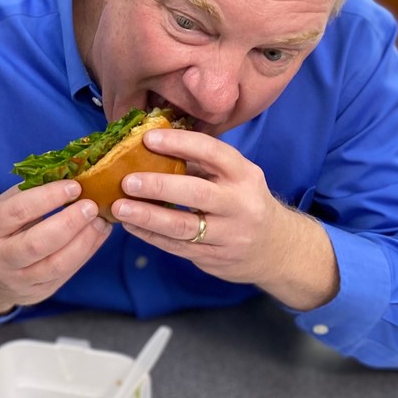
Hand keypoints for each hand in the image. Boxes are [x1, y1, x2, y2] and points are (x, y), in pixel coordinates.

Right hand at [0, 181, 111, 315]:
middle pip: (37, 243)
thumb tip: (65, 173)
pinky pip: (66, 274)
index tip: (74, 186)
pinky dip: (86, 253)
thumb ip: (27, 194)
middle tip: (91, 206)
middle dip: (69, 223)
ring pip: (56, 264)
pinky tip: (97, 236)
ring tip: (100, 222)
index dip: (48, 197)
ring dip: (84, 241)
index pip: (19, 211)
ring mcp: (18, 280)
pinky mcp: (38, 293)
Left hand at [110, 129, 337, 308]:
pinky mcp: (215, 258)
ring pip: (184, 227)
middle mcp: (240, 204)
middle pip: (197, 194)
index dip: (180, 143)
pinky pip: (177, 247)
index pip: (213, 153)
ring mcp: (229, 235)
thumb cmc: (245, 202)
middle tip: (127, 181)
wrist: (279, 249)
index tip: (148, 138)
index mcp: (244, 175)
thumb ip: (201, 164)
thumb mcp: (235, 178)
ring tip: (119, 207)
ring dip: (147, 217)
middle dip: (159, 186)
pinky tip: (130, 225)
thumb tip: (151, 145)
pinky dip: (150, 236)